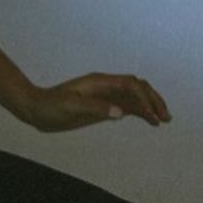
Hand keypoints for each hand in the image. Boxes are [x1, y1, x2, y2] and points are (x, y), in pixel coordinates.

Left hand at [23, 73, 170, 132]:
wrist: (36, 109)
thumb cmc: (50, 106)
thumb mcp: (70, 107)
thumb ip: (95, 108)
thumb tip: (121, 111)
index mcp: (99, 82)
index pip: (129, 84)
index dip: (144, 97)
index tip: (151, 115)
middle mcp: (105, 86)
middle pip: (137, 87)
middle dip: (153, 99)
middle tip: (165, 117)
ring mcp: (105, 96)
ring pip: (134, 96)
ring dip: (150, 106)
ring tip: (163, 120)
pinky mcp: (102, 106)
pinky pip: (126, 106)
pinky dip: (140, 112)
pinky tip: (149, 121)